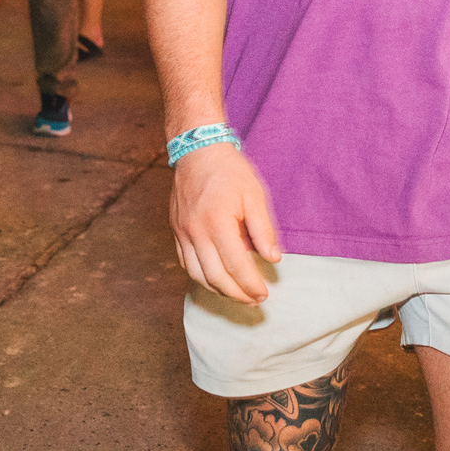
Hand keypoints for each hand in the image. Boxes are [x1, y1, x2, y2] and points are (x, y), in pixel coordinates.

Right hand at [170, 141, 279, 303]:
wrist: (197, 150)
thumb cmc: (229, 170)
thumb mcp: (255, 195)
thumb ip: (263, 230)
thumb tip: (273, 258)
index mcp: (218, 222)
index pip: (236, 266)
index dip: (251, 285)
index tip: (263, 294)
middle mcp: (196, 231)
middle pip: (215, 277)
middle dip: (236, 294)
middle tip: (253, 300)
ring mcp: (183, 231)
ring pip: (196, 274)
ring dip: (217, 289)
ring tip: (236, 294)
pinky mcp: (176, 230)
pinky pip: (185, 262)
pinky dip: (201, 276)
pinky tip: (216, 278)